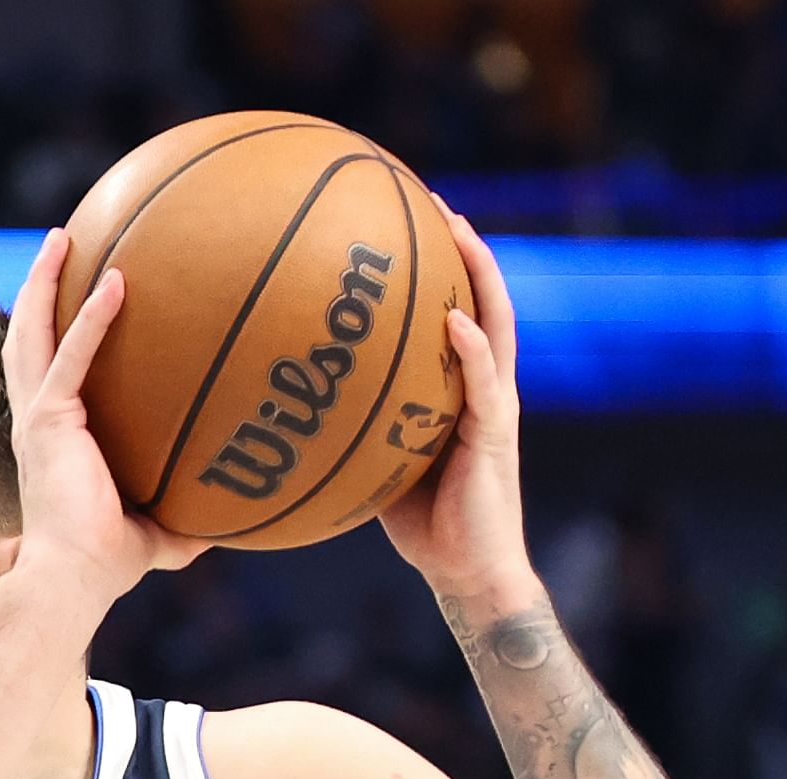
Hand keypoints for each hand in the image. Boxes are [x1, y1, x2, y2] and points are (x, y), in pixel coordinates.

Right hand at [3, 230, 208, 604]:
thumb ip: (187, 525)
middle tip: (58, 242)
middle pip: (28, 338)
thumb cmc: (107, 566)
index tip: (75, 293)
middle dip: (39, 288)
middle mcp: (37, 420)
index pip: (48, 372)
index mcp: (54, 438)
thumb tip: (233, 523)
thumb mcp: (159, 537)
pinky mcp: (47, 423)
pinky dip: (92, 319)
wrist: (74, 580)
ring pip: (32, 334)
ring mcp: (37, 418)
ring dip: (44, 282)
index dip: (54, 331)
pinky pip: (71, 356)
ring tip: (62, 236)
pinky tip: (118, 281)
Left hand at [378, 203, 534, 610]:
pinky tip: (454, 318)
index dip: (440, 267)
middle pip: (482, 298)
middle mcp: (485, 387)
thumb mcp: (377, 463)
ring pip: (496, 322)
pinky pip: (486, 382)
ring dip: (479, 272)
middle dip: (463, 247)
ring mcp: (495, 407)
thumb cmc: (422, 525)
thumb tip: (290, 408)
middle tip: (434, 197)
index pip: (457, 312)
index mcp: (461, 389)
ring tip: (458, 228)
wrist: (467, 572)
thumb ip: (354, 425)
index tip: (409, 219)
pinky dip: (474, 347)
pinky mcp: (496, 435)